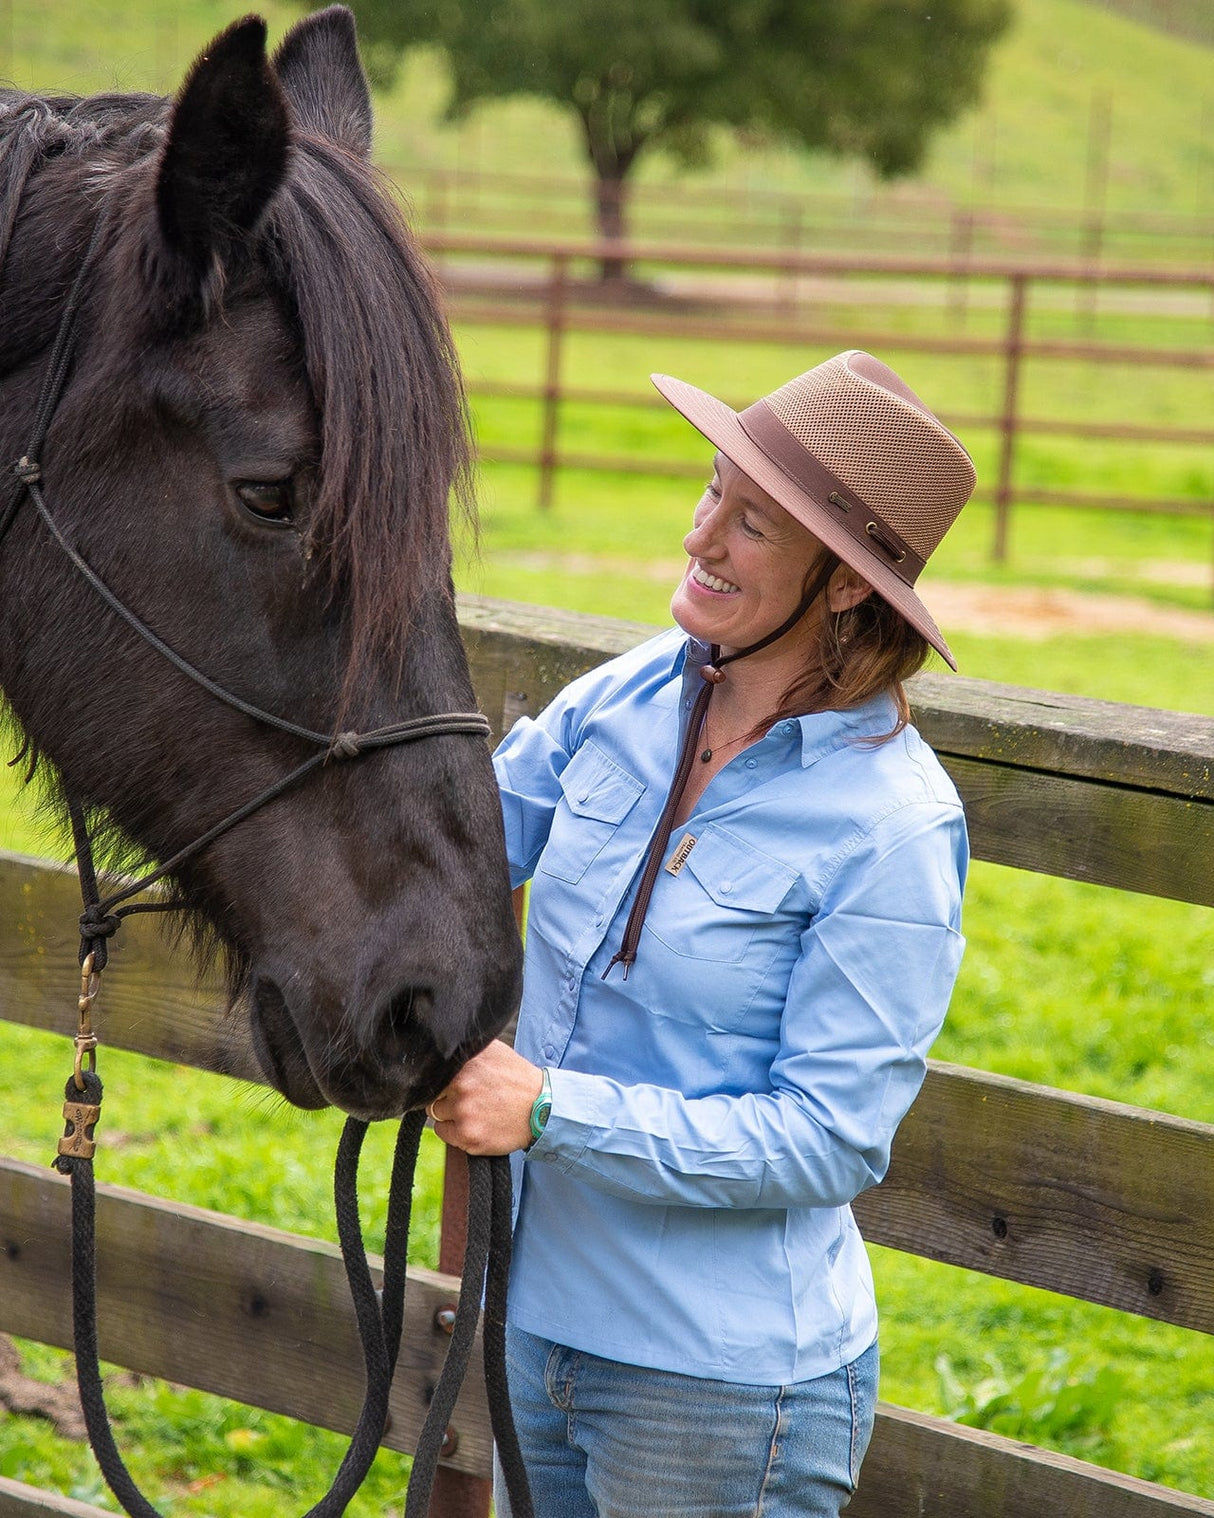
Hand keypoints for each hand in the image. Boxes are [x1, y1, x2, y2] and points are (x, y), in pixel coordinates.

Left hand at [426, 1039, 543, 1155]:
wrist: (542, 1108)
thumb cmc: (517, 1080)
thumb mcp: (494, 1050)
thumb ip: (467, 1047)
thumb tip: (441, 1043)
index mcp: (466, 1063)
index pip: (433, 1071)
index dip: (443, 1077)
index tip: (454, 1082)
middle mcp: (463, 1086)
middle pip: (433, 1092)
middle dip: (447, 1095)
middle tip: (469, 1097)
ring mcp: (464, 1112)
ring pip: (436, 1113)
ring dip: (450, 1113)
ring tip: (474, 1110)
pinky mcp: (468, 1136)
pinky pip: (443, 1132)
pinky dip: (454, 1130)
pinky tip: (474, 1123)